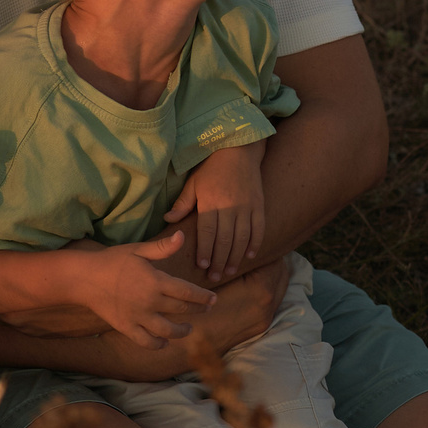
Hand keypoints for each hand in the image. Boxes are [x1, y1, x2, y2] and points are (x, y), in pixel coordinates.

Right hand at [79, 230, 219, 347]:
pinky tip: (164, 342)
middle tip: (206, 309)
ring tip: (188, 328)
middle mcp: (150, 301)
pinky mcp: (126, 328)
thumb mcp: (137, 250)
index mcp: (156, 281)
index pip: (187, 292)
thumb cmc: (112, 260)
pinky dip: (158, 345)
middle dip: (198, 310)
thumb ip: (162, 248)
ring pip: (167, 330)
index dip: (203, 297)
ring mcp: (138, 317)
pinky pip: (146, 341)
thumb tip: (182, 236)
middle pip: (182, 310)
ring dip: (182, 331)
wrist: (84, 278)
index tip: (213, 299)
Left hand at [164, 143, 266, 283]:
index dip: (205, 251)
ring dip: (236, 257)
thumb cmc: (212, 168)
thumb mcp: (193, 183)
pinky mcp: (259, 205)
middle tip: (215, 277)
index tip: (202, 266)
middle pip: (225, 240)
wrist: (238, 150)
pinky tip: (250, 256)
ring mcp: (247, 207)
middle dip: (219, 260)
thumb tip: (168, 221)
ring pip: (242, 238)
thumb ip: (183, 203)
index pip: (207, 232)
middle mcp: (230, 206)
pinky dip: (255, 243)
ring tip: (230, 270)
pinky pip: (259, 228)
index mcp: (211, 202)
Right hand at [191, 255, 287, 354]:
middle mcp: (268, 306)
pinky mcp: (259, 328)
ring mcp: (265, 319)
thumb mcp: (212, 278)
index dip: (264, 248)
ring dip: (269, 276)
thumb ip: (233, 262)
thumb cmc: (194, 308)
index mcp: (261, 290)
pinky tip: (249, 284)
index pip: (275, 260)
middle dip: (271, 260)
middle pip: (282, 273)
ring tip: (252, 265)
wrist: (188, 346)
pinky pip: (272, 302)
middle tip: (255, 250)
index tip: (253, 242)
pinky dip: (266, 290)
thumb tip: (241, 246)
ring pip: (279, 288)